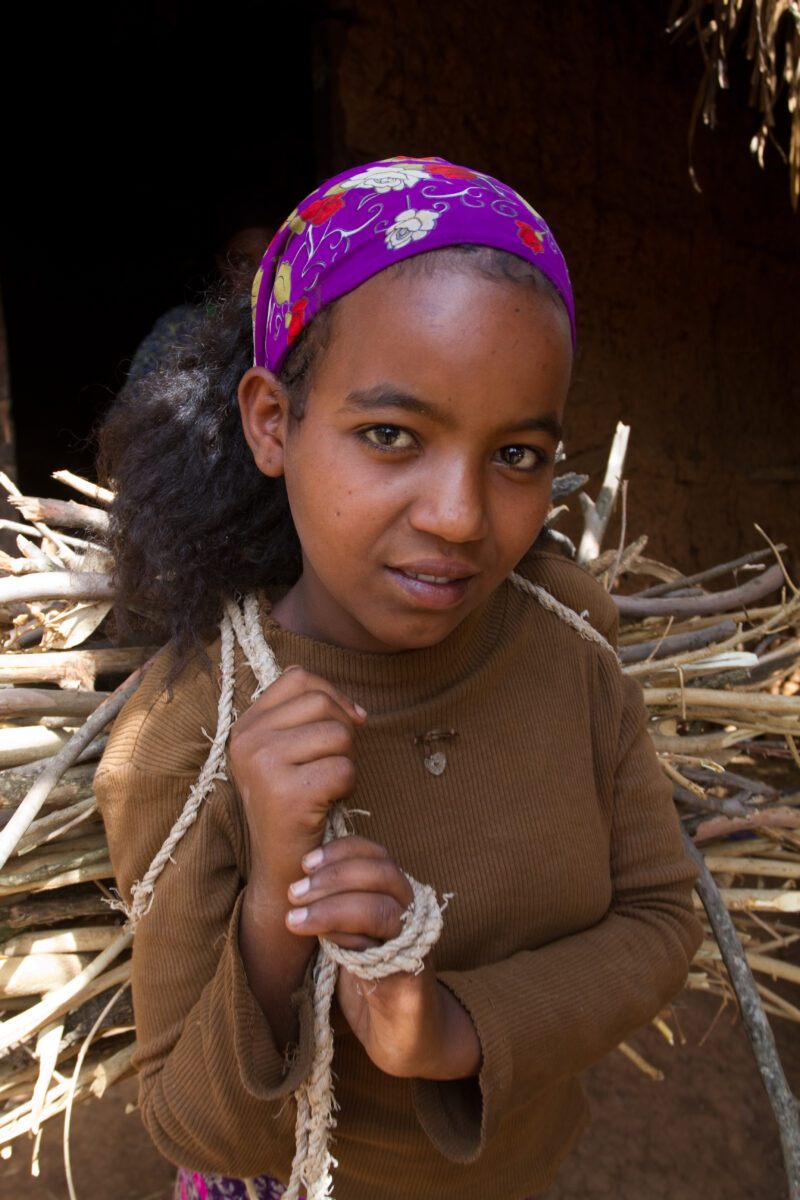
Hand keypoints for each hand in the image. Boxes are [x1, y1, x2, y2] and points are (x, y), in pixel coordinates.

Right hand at [230, 666, 365, 903]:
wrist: (279, 866)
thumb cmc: (291, 806)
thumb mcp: (284, 754)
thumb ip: (302, 719)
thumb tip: (356, 710)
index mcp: (244, 725)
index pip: (297, 677)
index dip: (332, 694)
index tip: (348, 721)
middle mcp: (247, 740)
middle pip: (321, 702)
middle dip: (343, 731)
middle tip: (333, 764)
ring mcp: (263, 765)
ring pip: (338, 734)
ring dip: (346, 760)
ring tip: (327, 784)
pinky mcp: (287, 793)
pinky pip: (344, 768)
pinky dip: (347, 786)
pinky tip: (327, 802)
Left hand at [286, 836, 481, 1079]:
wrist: (405, 1036)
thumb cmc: (370, 981)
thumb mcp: (347, 935)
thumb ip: (334, 907)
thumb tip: (295, 880)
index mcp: (395, 895)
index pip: (376, 854)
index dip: (342, 850)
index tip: (305, 861)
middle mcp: (410, 912)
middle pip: (381, 873)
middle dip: (333, 876)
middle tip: (294, 891)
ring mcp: (412, 943)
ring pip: (380, 907)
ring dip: (332, 907)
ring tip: (294, 917)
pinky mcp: (410, 976)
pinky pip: (381, 949)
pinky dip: (346, 938)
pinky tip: (321, 942)